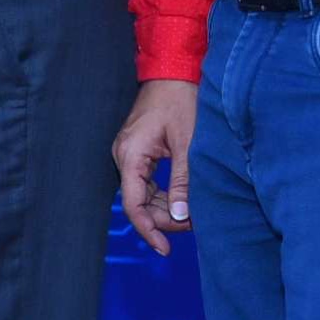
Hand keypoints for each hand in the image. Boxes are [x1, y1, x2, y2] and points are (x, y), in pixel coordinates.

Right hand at [112, 80, 198, 255]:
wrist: (174, 70)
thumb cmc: (181, 99)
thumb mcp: (188, 143)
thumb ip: (183, 180)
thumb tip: (180, 215)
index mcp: (131, 155)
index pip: (134, 205)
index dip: (149, 230)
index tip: (165, 249)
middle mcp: (124, 156)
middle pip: (139, 202)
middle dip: (164, 219)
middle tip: (194, 224)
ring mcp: (131, 153)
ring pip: (144, 194)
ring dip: (166, 207)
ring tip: (193, 214)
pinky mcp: (140, 151)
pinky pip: (148, 182)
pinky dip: (165, 194)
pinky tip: (183, 200)